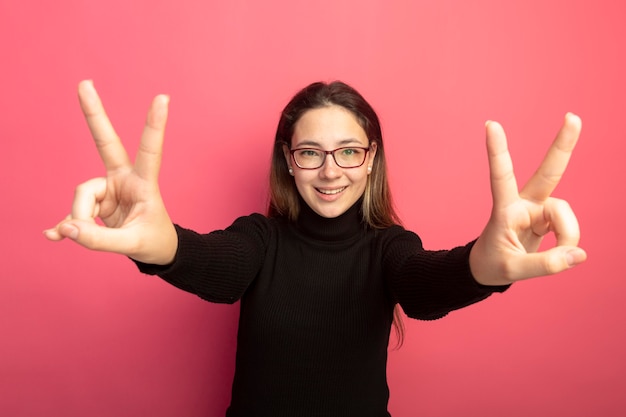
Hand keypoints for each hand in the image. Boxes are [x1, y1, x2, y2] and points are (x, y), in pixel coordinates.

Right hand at [44, 80, 177, 264]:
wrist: (155, 252)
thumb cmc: (154, 242)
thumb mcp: (133, 245)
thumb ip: (99, 239)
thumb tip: (65, 229)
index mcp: (145, 183)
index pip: (151, 150)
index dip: (154, 125)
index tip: (163, 97)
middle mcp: (125, 179)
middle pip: (106, 143)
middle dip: (94, 114)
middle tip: (84, 83)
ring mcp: (108, 189)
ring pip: (82, 194)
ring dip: (80, 218)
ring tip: (85, 236)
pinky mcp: (96, 202)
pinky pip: (74, 212)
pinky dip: (67, 226)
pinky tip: (55, 235)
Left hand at [469, 113, 586, 284]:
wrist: (488, 269)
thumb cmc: (491, 265)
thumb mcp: (511, 270)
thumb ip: (546, 265)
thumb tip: (579, 254)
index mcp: (504, 209)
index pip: (500, 176)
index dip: (497, 151)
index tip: (491, 124)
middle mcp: (523, 203)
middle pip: (548, 172)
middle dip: (563, 146)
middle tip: (573, 117)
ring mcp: (537, 209)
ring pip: (564, 213)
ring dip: (567, 235)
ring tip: (562, 257)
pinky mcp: (547, 218)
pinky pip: (568, 227)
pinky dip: (568, 242)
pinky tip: (563, 253)